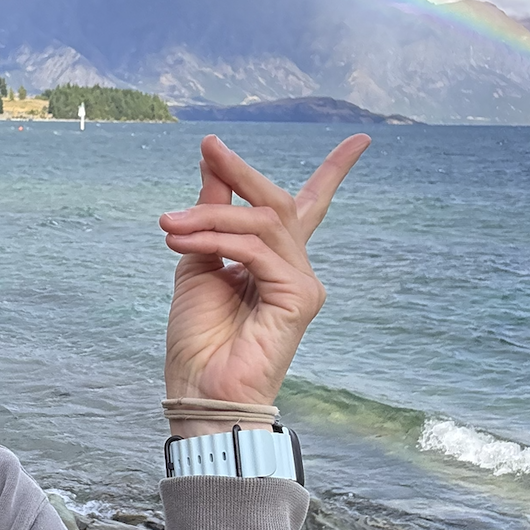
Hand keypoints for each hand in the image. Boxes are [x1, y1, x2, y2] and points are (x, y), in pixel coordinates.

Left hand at [159, 133, 369, 429]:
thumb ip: (210, 213)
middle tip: (209, 147)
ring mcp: (301, 282)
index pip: (310, 207)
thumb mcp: (197, 260)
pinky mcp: (300, 297)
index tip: (361, 141)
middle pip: (278, 203)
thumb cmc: (198, 338)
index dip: (335, 171)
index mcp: (274, 261)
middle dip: (242, 172)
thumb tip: (213, 163)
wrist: (198, 388)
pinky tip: (183, 244)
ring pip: (260, 222)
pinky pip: (255, 250)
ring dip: (208, 216)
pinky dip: (216, 239)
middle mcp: (295, 269)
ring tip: (169, 225)